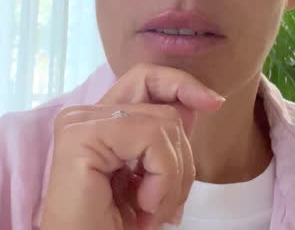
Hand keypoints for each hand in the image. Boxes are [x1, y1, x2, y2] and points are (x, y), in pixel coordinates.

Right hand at [39, 63, 224, 228]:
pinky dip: (162, 177)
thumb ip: (168, 137)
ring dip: (172, 178)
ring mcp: (80, 121)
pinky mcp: (80, 134)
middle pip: (165, 107)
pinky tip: (143, 206)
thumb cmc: (114, 225)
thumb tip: (204, 101)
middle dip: (181, 159)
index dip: (182, 84)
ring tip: (152, 211)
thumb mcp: (154, 176)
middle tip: (165, 206)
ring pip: (164, 123)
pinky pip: (150, 136)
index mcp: (102, 120)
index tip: (215, 103)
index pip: (147, 79)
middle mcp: (86, 115)